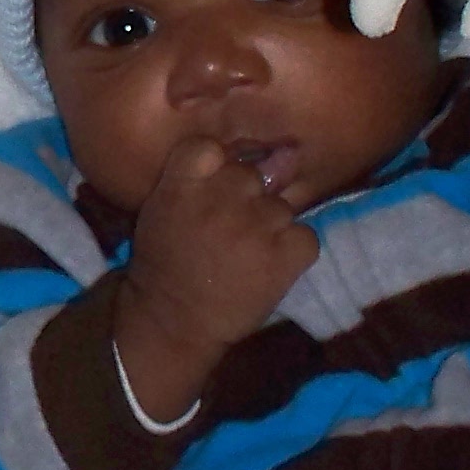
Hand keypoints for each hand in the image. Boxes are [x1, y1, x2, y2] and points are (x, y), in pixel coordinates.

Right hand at [114, 139, 315, 423]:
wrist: (174, 322)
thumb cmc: (166, 263)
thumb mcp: (163, 209)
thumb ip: (199, 177)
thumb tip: (268, 150)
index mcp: (183, 184)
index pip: (210, 147)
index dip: (215, 166)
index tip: (209, 191)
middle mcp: (223, 197)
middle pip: (250, 175)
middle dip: (244, 199)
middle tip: (228, 232)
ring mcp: (258, 225)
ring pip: (281, 207)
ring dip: (270, 227)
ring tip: (246, 256)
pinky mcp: (287, 253)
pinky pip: (306, 235)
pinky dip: (293, 251)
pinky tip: (270, 267)